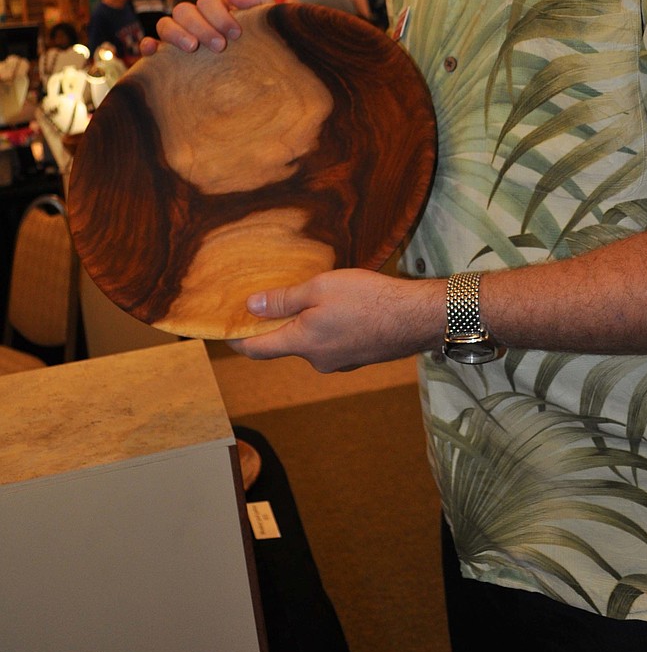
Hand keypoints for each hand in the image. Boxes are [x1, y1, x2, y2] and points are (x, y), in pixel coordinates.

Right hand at [139, 0, 271, 56]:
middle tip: (220, 46)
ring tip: (193, 48)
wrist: (262, 82)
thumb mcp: (266, 22)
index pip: (208, 2)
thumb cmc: (263, 49)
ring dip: (176, 33)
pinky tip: (153, 51)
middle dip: (202, 26)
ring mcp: (179, 39)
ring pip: (165, 24)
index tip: (236, 34)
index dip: (220, 14)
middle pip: (185, 10)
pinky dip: (147, 44)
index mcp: (216, 12)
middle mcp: (195, 22)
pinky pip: (149, 45)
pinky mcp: (166, 59)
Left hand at [228, 268, 442, 372]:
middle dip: (281, 324)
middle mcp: (318, 361)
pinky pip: (334, 343)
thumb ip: (284, 300)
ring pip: (314, 343)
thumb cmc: (367, 299)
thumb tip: (251, 307)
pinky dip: (331, 327)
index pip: (258, 349)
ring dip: (310, 324)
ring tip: (322, 297)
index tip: (226, 331)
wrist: (416, 317)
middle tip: (280, 297)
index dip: (238, 340)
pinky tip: (346, 308)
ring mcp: (341, 363)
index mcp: (302, 343)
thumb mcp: (320, 288)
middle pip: (287, 344)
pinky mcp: (360, 358)